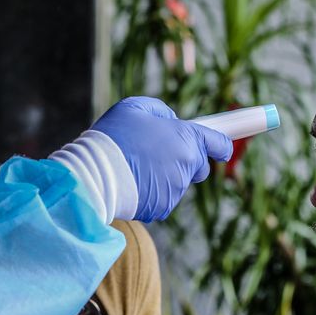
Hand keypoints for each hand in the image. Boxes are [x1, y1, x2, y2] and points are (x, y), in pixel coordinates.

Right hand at [91, 97, 231, 221]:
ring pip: (177, 182)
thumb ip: (160, 110)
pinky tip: (133, 182)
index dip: (220, 145)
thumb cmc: (113, 137)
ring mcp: (175, 189)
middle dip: (186, 161)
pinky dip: (152, 192)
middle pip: (198, 166)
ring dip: (164, 176)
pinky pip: (162, 198)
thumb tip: (170, 120)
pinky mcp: (161, 207)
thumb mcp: (134, 107)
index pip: (218, 144)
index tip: (221, 149)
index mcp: (186, 138)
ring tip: (136, 167)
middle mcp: (186, 165)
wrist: (94, 174)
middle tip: (160, 154)